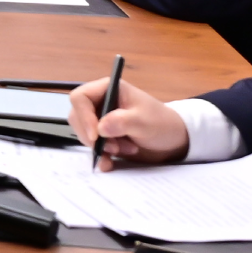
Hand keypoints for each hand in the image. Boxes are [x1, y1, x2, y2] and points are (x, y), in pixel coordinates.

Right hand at [66, 78, 187, 169]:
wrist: (174, 141)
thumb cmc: (162, 123)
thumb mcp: (144, 121)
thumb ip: (122, 121)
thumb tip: (100, 128)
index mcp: (108, 89)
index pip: (80, 97)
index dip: (83, 115)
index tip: (96, 135)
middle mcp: (101, 103)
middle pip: (77, 117)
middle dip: (92, 136)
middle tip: (112, 147)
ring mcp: (101, 120)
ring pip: (84, 134)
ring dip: (100, 147)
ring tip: (124, 150)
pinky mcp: (104, 137)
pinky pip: (92, 147)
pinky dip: (100, 156)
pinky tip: (110, 163)